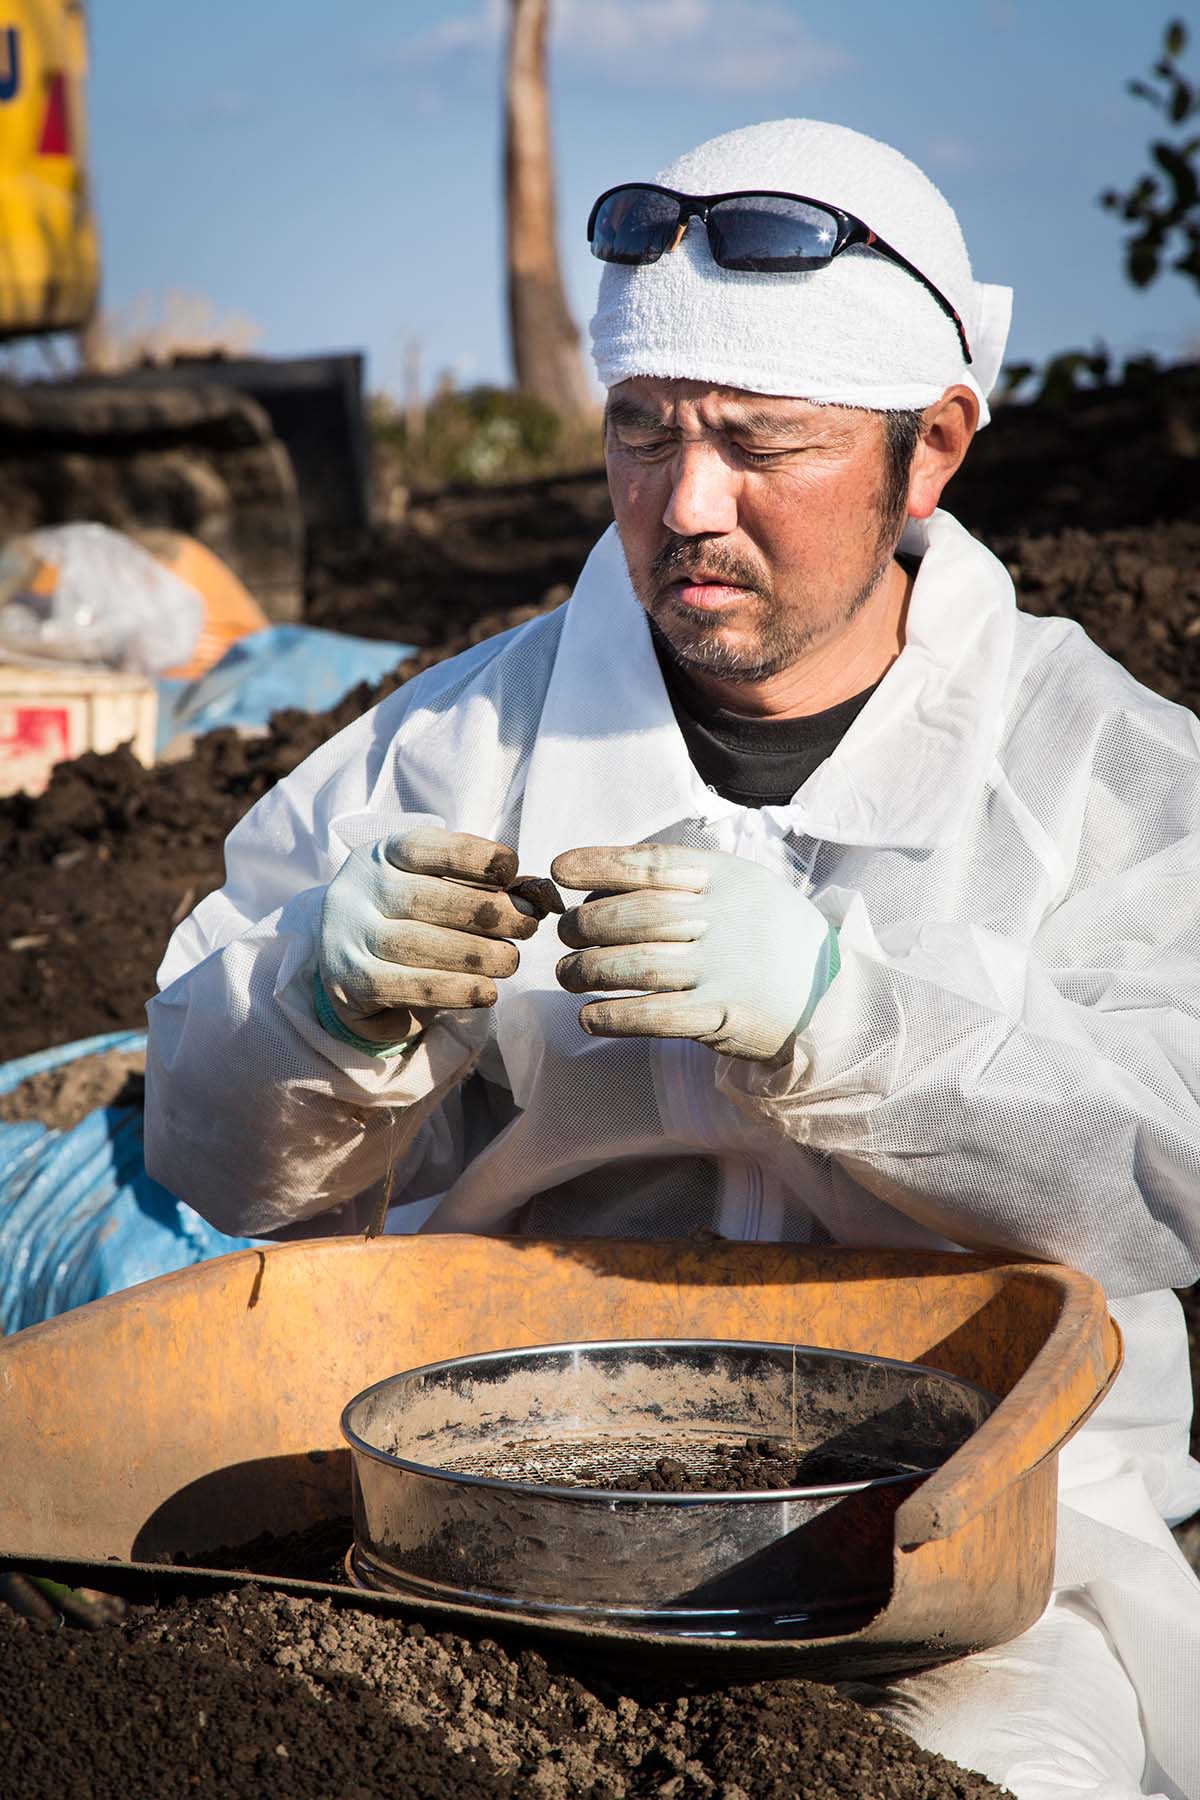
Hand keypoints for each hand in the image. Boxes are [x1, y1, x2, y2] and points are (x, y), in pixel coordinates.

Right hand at [318, 828, 537, 1046]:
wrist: (354, 968)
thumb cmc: (413, 919)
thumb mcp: (441, 890)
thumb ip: (486, 888)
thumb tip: (542, 897)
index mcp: (383, 855)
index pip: (424, 847)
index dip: (471, 856)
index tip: (511, 868)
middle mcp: (359, 890)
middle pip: (424, 898)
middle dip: (486, 912)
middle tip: (527, 926)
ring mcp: (349, 936)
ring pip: (416, 944)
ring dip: (475, 955)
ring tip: (510, 961)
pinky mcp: (350, 982)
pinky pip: (405, 987)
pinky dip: (453, 991)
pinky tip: (486, 993)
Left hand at [551, 843, 835, 1062]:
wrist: (833, 996)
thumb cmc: (771, 937)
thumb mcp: (743, 889)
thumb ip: (686, 879)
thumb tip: (604, 880)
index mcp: (727, 878)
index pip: (652, 864)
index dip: (599, 864)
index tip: (559, 869)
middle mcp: (725, 919)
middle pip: (634, 915)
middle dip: (585, 925)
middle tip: (565, 937)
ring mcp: (725, 969)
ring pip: (636, 966)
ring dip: (588, 972)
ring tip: (568, 977)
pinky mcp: (724, 1017)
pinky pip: (655, 1016)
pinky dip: (615, 1017)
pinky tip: (589, 1019)